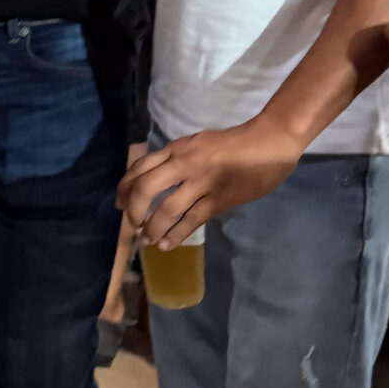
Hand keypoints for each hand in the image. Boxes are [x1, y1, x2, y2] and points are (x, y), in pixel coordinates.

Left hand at [120, 118, 300, 245]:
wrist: (269, 143)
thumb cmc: (234, 143)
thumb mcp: (198, 143)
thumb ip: (177, 157)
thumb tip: (157, 177)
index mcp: (177, 149)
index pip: (140, 167)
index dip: (125, 188)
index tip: (119, 203)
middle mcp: (184, 163)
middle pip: (146, 188)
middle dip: (134, 209)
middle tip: (134, 223)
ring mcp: (202, 183)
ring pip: (167, 209)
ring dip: (153, 227)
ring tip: (148, 239)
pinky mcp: (219, 200)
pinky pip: (192, 220)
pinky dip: (176, 235)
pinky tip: (167, 245)